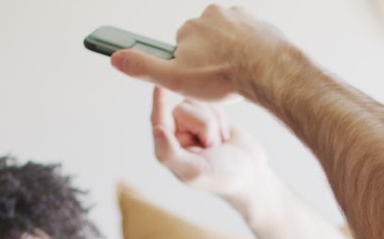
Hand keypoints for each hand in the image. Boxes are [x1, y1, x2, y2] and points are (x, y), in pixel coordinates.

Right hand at [110, 5, 288, 101]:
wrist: (267, 70)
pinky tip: (251, 67)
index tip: (200, 76)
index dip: (189, 66)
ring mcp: (238, 17)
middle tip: (218, 79)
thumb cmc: (222, 77)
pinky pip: (251, 38)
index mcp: (190, 26)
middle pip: (206, 41)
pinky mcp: (259, 23)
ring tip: (236, 75)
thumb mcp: (174, 78)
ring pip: (229, 39)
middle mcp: (212, 15)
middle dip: (210, 59)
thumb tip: (115, 58)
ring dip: (231, 54)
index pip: (182, 46)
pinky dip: (250, 51)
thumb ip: (144, 67)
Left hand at [151, 86, 272, 206]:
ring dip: (215, 123)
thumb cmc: (222, 177)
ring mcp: (193, 123)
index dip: (159, 103)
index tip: (159, 85)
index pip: (160, 120)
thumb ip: (171, 153)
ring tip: (219, 143)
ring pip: (199, 104)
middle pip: (184, 109)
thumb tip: (156, 130)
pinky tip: (224, 136)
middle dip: (205, 126)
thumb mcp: (195, 170)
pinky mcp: (209, 115)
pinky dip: (222, 117)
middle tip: (214, 147)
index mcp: (167, 148)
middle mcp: (177, 133)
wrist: (250, 173)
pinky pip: (211, 103)